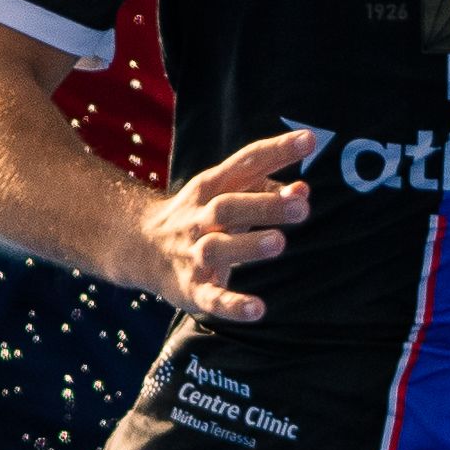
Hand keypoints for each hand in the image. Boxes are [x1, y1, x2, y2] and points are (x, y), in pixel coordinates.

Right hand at [134, 130, 317, 321]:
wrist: (139, 246)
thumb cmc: (200, 216)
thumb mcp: (226, 194)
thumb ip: (266, 190)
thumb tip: (303, 191)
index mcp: (211, 187)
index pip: (246, 162)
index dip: (277, 150)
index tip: (310, 140)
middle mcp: (200, 218)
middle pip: (228, 207)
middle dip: (264, 206)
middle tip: (301, 206)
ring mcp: (193, 254)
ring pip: (217, 248)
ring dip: (248, 246)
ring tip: (279, 243)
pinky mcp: (191, 289)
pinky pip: (212, 298)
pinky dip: (234, 305)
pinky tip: (258, 310)